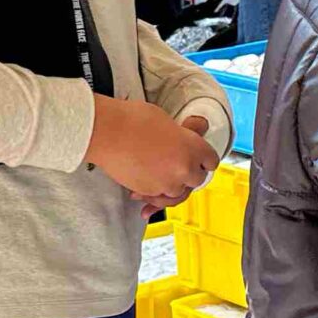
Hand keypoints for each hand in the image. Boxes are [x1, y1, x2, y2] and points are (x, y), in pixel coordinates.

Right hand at [87, 95, 217, 204]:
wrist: (106, 133)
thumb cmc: (133, 120)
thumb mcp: (166, 119)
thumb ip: (185, 131)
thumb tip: (197, 128)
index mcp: (193, 147)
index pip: (211, 161)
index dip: (204, 158)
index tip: (199, 157)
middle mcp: (184, 169)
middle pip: (197, 179)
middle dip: (189, 173)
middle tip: (176, 163)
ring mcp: (167, 184)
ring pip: (178, 192)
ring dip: (171, 185)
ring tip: (159, 175)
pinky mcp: (149, 192)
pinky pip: (157, 199)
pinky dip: (152, 196)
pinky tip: (145, 191)